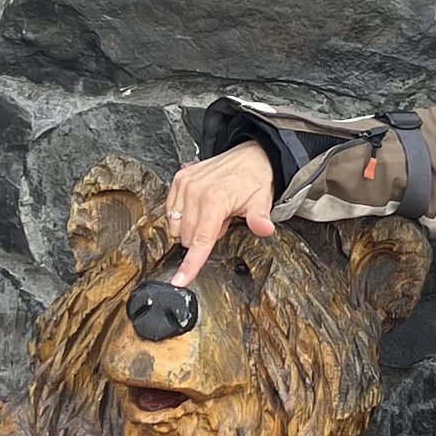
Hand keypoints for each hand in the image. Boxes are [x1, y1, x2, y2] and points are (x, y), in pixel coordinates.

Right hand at [162, 144, 277, 283]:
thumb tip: (265, 229)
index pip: (200, 241)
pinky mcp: (178, 180)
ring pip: (177, 227)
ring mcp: (184, 184)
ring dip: (193, 226)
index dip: (190, 265)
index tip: (179, 281)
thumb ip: (259, 219)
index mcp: (215, 200)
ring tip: (213, 213)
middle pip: (188, 238)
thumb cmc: (254, 179)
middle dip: (204, 237)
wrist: (250, 155)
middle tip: (222, 221)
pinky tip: (201, 206)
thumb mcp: (261, 201)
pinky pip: (171, 211)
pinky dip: (185, 215)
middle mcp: (195, 191)